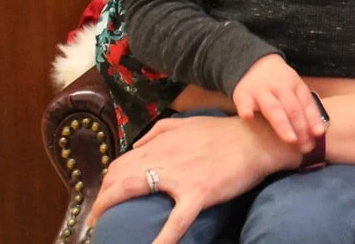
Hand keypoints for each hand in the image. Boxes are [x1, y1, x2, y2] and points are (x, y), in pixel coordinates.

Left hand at [88, 114, 298, 243]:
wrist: (257, 139)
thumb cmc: (225, 133)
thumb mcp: (190, 123)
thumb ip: (161, 131)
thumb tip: (136, 145)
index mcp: (161, 144)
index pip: (120, 164)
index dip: (106, 183)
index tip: (103, 198)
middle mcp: (164, 157)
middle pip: (118, 178)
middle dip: (100, 201)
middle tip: (97, 220)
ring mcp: (179, 176)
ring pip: (131, 190)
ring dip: (109, 210)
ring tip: (102, 231)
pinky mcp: (198, 193)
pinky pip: (175, 221)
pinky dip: (161, 240)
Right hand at [232, 54, 323, 148]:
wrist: (254, 63)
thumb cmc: (279, 82)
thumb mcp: (295, 88)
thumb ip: (305, 107)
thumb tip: (318, 133)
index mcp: (295, 85)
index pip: (306, 103)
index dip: (313, 119)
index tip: (319, 134)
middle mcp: (280, 88)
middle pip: (292, 108)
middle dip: (301, 128)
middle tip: (306, 146)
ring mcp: (261, 91)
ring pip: (273, 108)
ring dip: (283, 124)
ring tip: (290, 139)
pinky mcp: (243, 95)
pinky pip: (244, 103)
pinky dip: (246, 109)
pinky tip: (249, 118)